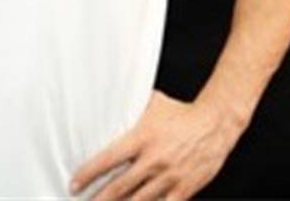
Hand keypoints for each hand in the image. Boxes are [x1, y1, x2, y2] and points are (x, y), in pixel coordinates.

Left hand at [69, 89, 244, 200]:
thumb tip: (107, 98)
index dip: (88, 174)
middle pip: (119, 187)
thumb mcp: (152, 104)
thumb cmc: (180, 112)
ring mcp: (169, 177)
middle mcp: (154, 160)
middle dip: (98, 199)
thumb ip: (130, 107)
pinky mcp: (184, 189)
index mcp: (142, 138)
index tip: (74, 184)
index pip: (108, 159)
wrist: (215, 123)